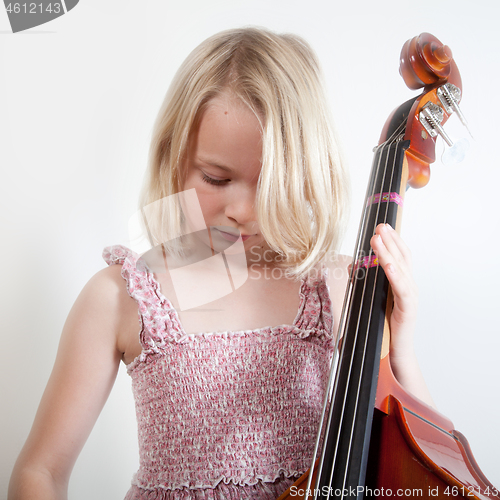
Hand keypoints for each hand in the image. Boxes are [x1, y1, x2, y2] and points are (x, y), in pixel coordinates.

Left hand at [370, 223, 416, 356]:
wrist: (393, 353)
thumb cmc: (382, 327)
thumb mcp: (369, 300)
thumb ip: (363, 283)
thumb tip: (351, 266)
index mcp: (400, 284)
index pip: (398, 256)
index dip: (392, 241)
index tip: (382, 226)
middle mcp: (408, 287)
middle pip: (401, 258)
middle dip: (390, 240)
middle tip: (380, 225)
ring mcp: (410, 297)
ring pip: (400, 269)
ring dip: (389, 252)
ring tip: (379, 238)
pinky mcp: (408, 310)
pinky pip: (402, 290)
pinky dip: (394, 275)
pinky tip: (386, 264)